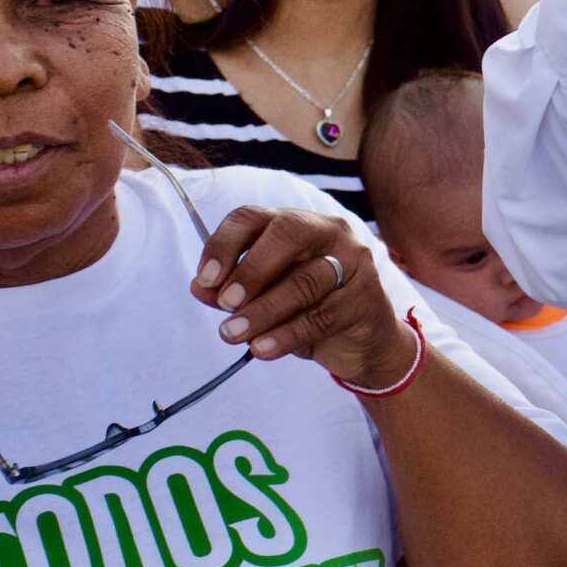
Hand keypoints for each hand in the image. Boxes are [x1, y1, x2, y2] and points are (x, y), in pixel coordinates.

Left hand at [193, 208, 416, 389]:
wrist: (361, 342)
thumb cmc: (306, 310)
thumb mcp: (264, 298)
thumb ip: (232, 291)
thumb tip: (200, 287)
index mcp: (296, 223)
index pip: (254, 217)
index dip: (224, 244)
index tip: (206, 279)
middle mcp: (329, 232)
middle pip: (288, 233)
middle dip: (251, 270)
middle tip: (226, 304)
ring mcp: (354, 261)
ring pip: (305, 280)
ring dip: (263, 311)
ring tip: (233, 334)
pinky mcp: (366, 297)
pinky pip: (322, 315)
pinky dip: (287, 334)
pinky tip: (262, 348)